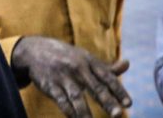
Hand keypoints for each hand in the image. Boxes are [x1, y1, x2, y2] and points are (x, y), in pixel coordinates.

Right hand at [12, 36, 130, 117]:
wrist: (34, 50)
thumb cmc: (65, 56)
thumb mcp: (84, 58)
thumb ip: (105, 67)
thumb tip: (127, 64)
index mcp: (88, 60)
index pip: (106, 76)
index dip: (118, 90)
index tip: (128, 104)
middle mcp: (76, 67)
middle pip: (94, 86)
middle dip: (106, 100)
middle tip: (118, 114)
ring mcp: (62, 76)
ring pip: (76, 96)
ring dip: (85, 111)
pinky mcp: (50, 85)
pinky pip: (61, 100)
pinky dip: (69, 110)